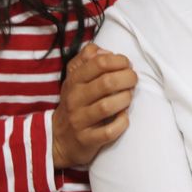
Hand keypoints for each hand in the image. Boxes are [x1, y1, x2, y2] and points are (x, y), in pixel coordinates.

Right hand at [51, 43, 136, 168]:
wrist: (59, 139)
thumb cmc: (75, 103)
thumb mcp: (74, 79)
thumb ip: (86, 59)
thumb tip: (105, 51)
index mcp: (73, 81)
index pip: (98, 63)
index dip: (119, 61)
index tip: (127, 65)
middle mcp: (74, 99)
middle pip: (106, 83)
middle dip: (127, 78)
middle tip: (133, 80)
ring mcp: (80, 121)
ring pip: (107, 106)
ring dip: (125, 99)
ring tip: (128, 97)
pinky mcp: (87, 140)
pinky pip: (109, 131)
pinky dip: (121, 123)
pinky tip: (124, 117)